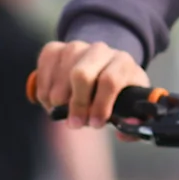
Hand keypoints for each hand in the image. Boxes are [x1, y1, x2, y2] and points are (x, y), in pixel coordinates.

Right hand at [29, 38, 147, 126]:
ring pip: (60, 75)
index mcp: (123, 63)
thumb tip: (126, 132)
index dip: (100, 106)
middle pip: (81, 74)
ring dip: (58, 100)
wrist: (102, 67)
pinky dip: (43, 91)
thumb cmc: (117, 93)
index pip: (109, 80)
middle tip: (75, 122)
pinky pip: (43, 69)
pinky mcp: (55, 49)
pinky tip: (51, 101)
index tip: (95, 124)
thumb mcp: (132, 106)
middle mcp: (100, 50)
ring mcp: (75, 47)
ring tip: (63, 112)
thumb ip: (135, 123)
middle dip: (76, 104)